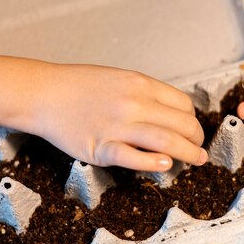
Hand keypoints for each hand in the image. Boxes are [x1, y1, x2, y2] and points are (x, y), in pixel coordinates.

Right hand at [25, 64, 207, 171]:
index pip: (183, 105)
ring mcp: (118, 126)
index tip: (192, 131)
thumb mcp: (119, 78)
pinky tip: (165, 165)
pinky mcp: (101, 147)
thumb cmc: (80, 86)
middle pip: (181, 124)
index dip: (193, 120)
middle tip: (199, 150)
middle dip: (196, 140)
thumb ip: (144, 94)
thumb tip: (170, 113)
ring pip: (166, 141)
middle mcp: (133, 103)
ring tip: (197, 160)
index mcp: (140, 84)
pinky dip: (153, 163)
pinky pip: (134, 157)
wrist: (44, 94)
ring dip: (188, 154)